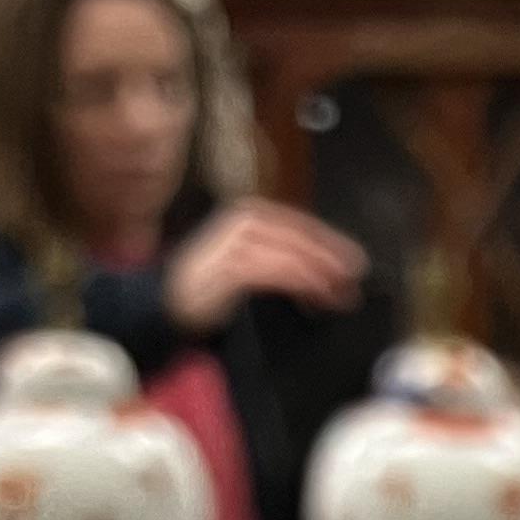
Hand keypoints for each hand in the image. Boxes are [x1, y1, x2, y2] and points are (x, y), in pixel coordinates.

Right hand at [163, 199, 367, 330]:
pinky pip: (275, 271)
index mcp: (250, 216)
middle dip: (331, 258)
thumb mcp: (252, 267)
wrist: (164, 303)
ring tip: (342, 294)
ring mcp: (235, 240)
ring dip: (321, 274)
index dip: (329, 242)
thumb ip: (281, 261)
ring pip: (291, 253)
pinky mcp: (231, 264)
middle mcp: (243, 220)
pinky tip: (317, 296)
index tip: (355, 261)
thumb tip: (324, 273)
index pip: (299, 225)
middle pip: (299, 236)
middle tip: (355, 279)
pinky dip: (301, 282)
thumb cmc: (209, 288)